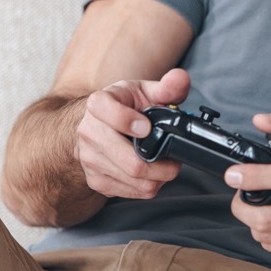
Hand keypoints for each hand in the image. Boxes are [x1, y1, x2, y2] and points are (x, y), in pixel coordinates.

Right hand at [76, 68, 189, 199]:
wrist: (96, 125)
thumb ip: (166, 86)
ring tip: (165, 163)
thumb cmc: (124, 106)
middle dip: (162, 164)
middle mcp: (89, 132)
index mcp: (98, 104)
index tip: (147, 127)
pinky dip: (149, 185)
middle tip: (175, 158)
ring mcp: (90, 159)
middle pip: (130, 161)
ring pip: (134, 179)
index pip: (108, 112)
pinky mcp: (96, 181)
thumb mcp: (144, 90)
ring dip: (159, 176)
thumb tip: (180, 79)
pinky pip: (131, 192)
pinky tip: (151, 172)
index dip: (130, 121)